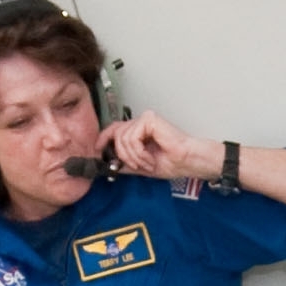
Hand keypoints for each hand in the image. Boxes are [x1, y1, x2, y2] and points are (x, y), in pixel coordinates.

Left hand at [103, 111, 222, 182]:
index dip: (104, 138)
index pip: (114, 129)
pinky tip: (149, 157)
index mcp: (139, 131)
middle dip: (123, 155)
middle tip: (137, 166)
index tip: (98, 149)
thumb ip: (125, 162)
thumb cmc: (172, 162)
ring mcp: (145, 119)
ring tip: (147, 163)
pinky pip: (132, 138)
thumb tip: (108, 163)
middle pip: (116, 134)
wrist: (187, 161)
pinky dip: (139, 152)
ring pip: (122, 138)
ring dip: (133, 157)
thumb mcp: (141, 165)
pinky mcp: (149, 119)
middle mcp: (141, 122)